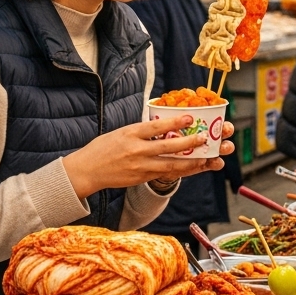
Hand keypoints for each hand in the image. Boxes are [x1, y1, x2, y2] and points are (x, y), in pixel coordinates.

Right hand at [62, 116, 233, 197]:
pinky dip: (182, 171)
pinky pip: (166, 174)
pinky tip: (195, 168)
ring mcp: (140, 167)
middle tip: (204, 139)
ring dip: (191, 162)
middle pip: (167, 148)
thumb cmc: (104, 147)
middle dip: (188, 144)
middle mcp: (136, 151)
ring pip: (170, 165)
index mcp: (130, 134)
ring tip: (207, 157)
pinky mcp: (142, 178)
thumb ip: (142, 130)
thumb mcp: (121, 132)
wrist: (88, 170)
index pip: (154, 127)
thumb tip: (165, 124)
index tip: (189, 116)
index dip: (173, 122)